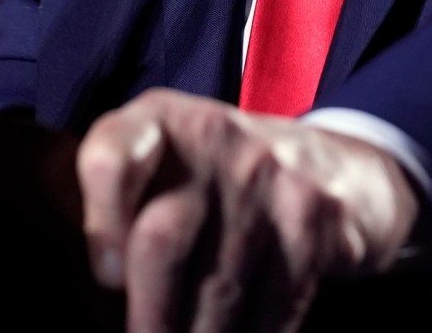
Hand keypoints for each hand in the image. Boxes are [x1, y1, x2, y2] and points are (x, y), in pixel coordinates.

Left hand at [77, 89, 423, 332]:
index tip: (108, 280)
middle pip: (161, 242)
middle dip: (150, 318)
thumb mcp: (162, 162)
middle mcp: (215, 135)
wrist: (330, 165)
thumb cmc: (215, 178)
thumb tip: (106, 286)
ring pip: (218, 288)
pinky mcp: (316, 215)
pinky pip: (274, 302)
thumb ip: (117, 202)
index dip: (101, 227)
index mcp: (158, 119)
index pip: (111, 160)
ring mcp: (271, 173)